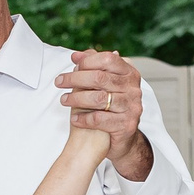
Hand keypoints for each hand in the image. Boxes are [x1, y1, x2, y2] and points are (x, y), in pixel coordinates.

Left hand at [56, 50, 151, 178]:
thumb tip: (77, 55)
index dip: (88, 61)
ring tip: (64, 100)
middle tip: (59, 82)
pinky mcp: (126, 125)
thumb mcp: (106, 85)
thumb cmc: (111, 107)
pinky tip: (74, 119)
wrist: (125, 139)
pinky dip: (83, 119)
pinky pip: (99, 119)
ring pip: (98, 98)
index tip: (72, 65)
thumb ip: (94, 68)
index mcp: (130, 74)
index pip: (108, 59)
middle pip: (100, 78)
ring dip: (76, 98)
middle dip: (75, 78)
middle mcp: (134, 89)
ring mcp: (132, 107)